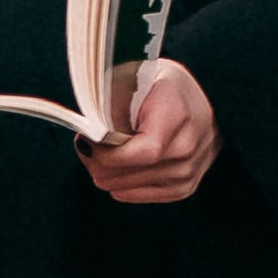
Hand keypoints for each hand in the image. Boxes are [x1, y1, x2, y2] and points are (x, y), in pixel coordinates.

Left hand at [78, 59, 217, 205]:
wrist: (189, 96)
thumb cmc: (153, 85)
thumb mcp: (130, 81)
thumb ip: (110, 110)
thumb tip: (90, 140)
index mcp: (179, 113)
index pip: (146, 151)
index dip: (110, 155)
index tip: (86, 143)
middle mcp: (191, 145)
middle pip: (133, 173)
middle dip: (99, 164)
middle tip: (85, 148)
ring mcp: (191, 169)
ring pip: (129, 188)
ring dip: (107, 174)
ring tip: (101, 155)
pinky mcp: (185, 187)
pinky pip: (138, 196)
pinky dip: (121, 184)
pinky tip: (118, 167)